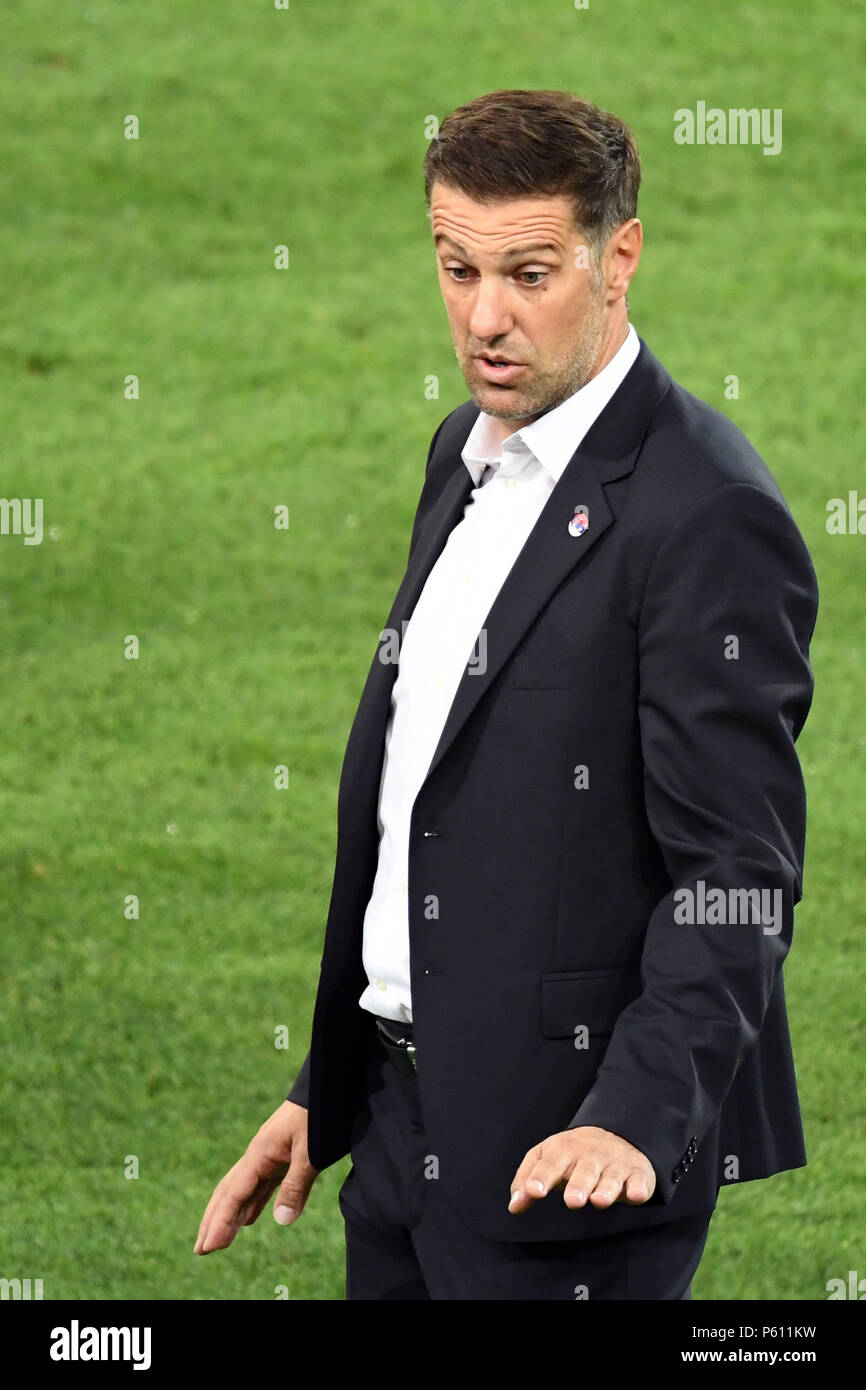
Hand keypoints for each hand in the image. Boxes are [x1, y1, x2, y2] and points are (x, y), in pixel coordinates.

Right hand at [194, 1100, 318, 1253]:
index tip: (208, 1247)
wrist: (327, 1084)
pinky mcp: (281, 1157)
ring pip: (242, 1191)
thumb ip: (297, 1184)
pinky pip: (259, 1186)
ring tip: (219, 1242)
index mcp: (260, 1154)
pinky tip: (249, 1219)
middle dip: (214, 1220)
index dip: (220, 1221)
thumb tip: (282, 1221)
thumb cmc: (319, 1113)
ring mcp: (269, 1156)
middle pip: (229, 1192)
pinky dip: (251, 1205)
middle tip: (201, 1250)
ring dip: (230, 1216)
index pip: (233, 1194)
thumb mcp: (311, 1150)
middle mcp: (258, 1156)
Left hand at [508, 1125, 654, 1213]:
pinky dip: (638, 1189)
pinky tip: (635, 1196)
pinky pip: (639, 1181)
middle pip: (583, 1171)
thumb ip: (527, 1180)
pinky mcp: (637, 1173)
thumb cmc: (574, 1155)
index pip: (550, 1163)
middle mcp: (590, 1155)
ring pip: (610, 1177)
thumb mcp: (547, 1158)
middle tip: (572, 1200)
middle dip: (578, 1185)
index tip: (533, 1191)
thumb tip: (514, 1206)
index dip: (541, 1177)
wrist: (616, 1134)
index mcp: (564, 1149)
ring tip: (598, 1201)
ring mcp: (615, 1163)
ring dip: (606, 1189)